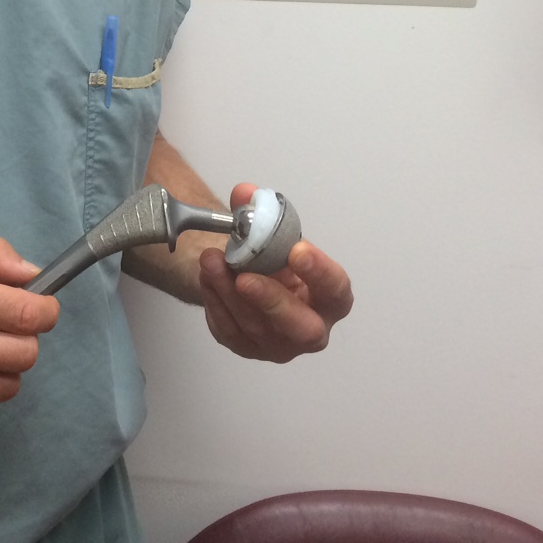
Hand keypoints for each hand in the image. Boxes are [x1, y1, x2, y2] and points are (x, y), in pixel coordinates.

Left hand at [198, 183, 351, 361]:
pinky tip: (207, 276)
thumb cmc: (275, 260)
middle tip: (245, 277)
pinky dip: (215, 301)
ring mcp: (279, 345)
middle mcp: (312, 329)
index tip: (297, 250)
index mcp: (331, 298)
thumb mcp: (273, 234)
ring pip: (256, 327)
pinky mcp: (248, 349)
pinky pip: (230, 330)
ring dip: (229, 292)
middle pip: (302, 328)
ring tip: (211, 261)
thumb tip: (245, 193)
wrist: (248, 278)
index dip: (319, 272)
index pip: (335, 289)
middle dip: (272, 300)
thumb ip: (261, 212)